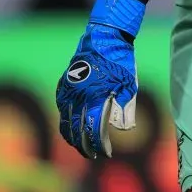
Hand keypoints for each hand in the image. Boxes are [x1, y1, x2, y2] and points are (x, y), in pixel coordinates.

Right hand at [56, 22, 138, 158]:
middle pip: (76, 130)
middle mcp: (78, 96)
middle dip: (84, 145)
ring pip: (65, 121)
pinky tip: (72, 127)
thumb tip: (124, 128)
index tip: (105, 153)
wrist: (104, 37)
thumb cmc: (120, 60)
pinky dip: (66, 121)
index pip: (93, 129)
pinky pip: (61, 108)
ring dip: (72, 136)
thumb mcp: (129, 85)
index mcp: (95, 97)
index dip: (99, 144)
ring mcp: (68, 90)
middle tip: (92, 154)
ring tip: (81, 146)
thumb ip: (125, 108)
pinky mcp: (63, 85)